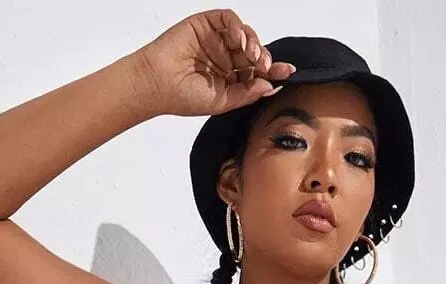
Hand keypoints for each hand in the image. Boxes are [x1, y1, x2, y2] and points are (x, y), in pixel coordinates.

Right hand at [134, 12, 297, 119]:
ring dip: (253, 42)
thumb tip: (270, 85)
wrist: (158, 83)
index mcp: (229, 78)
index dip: (273, 71)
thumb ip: (247, 93)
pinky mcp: (206, 24)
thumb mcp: (222, 101)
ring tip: (252, 56)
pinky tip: (238, 40)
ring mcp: (216, 40)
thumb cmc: (183, 96)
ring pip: (245, 34)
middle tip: (266, 66)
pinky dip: (237, 26)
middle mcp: (225, 58)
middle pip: (253, 52)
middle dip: (264, 58)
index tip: (287, 73)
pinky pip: (228, 19)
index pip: (256, 72)